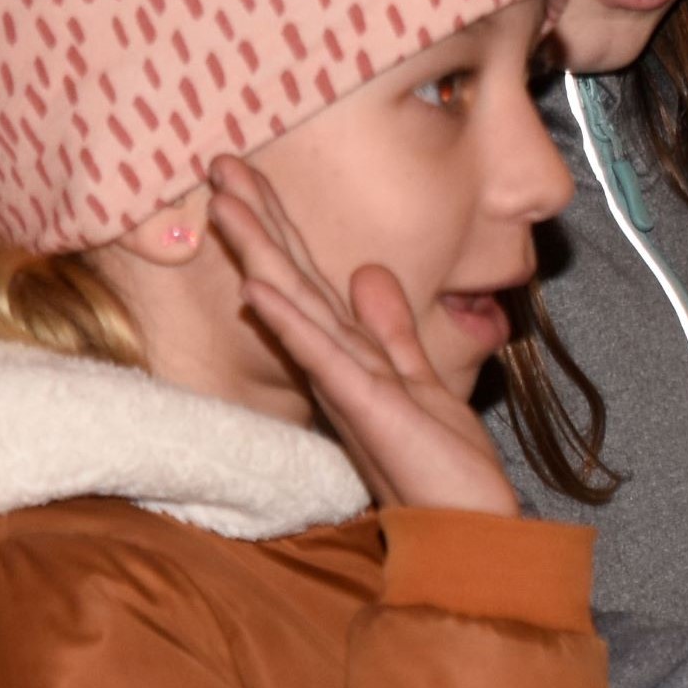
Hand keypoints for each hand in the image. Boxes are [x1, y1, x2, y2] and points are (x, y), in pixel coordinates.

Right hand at [210, 156, 518, 515]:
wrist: (466, 524)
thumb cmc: (440, 462)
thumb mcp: (417, 377)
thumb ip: (389, 329)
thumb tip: (367, 274)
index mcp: (351, 353)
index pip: (310, 279)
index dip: (281, 229)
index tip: (248, 178)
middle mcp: (339, 363)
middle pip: (293, 281)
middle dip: (260, 222)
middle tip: (222, 164)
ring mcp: (346, 383)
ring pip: (297, 307)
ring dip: (262, 255)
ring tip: (225, 205)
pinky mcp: (365, 405)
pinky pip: (323, 356)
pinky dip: (292, 322)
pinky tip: (259, 289)